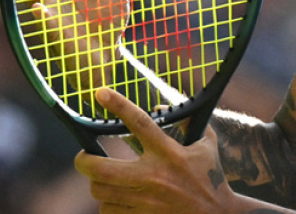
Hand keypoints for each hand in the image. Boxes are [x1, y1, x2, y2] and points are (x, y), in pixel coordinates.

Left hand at [76, 88, 241, 212]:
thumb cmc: (212, 178)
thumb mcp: (206, 145)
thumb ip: (189, 122)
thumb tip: (164, 106)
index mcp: (169, 153)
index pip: (140, 122)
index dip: (118, 105)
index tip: (100, 92)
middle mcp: (155, 177)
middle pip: (102, 169)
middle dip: (84, 161)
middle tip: (83, 157)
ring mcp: (146, 202)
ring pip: (100, 192)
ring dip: (97, 184)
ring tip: (103, 179)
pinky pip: (108, 211)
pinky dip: (108, 203)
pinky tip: (116, 198)